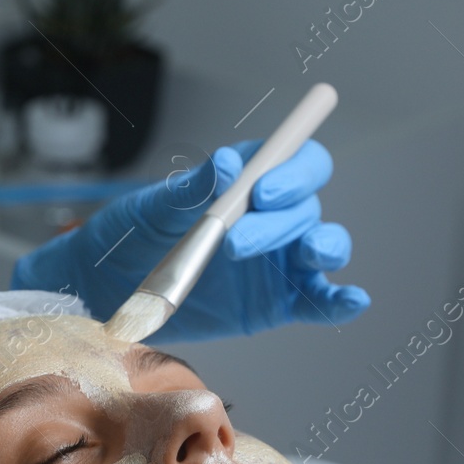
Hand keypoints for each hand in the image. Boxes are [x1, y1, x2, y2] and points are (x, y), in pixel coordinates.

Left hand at [12, 140, 369, 342]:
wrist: (112, 289)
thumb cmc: (132, 235)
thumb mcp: (151, 208)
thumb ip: (188, 188)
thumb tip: (223, 164)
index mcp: (247, 182)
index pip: (293, 161)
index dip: (291, 170)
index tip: (260, 191)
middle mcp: (273, 217)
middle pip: (305, 207)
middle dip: (279, 222)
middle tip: (234, 243)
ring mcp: (280, 261)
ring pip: (324, 246)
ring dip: (325, 247)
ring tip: (309, 254)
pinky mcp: (279, 303)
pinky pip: (318, 301)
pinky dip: (340, 301)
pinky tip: (351, 300)